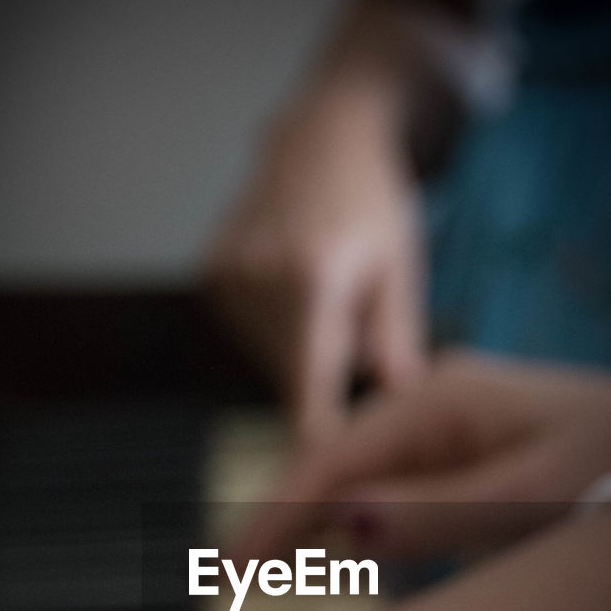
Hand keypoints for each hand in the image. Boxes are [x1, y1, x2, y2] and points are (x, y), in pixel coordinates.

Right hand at [206, 82, 424, 439]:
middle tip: (352, 316)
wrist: (320, 134)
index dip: (313, 433)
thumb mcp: (399, 266)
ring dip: (299, 346)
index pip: (307, 381)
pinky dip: (274, 326)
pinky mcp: (209, 271)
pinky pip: (246, 330)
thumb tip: (402, 405)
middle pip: (292, 370)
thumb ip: (394, 341)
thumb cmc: (371, 199)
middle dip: (325, 368)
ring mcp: (227, 272)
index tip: (315, 476)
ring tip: (323, 289)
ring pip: (269, 354)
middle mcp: (260, 276)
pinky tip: (293, 283)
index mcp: (314, 275)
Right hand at [231, 351, 610, 562]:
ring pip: (361, 474)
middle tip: (226, 576)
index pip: (331, 459)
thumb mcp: (536, 494)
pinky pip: (394, 483)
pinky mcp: (471, 448)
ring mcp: (454, 423)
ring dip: (314, 518)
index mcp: (442, 400)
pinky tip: (339, 547)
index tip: (225, 564)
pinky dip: (358, 517)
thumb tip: (344, 525)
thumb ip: (439, 512)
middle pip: (335, 463)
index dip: (274, 513)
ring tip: (262, 568)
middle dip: (281, 516)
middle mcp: (438, 402)